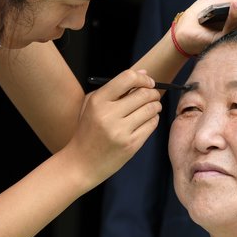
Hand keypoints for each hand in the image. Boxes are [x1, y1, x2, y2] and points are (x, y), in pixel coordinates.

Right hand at [63, 70, 161, 185]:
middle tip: (153, 95)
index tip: (148, 82)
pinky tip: (148, 120)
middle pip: (143, 94)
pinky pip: (152, 125)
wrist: (80, 163)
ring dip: (156, 106)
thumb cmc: (88, 131)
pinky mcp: (130, 145)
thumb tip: (145, 73)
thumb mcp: (93, 106)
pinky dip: (154, 119)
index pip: (128, 78)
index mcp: (97, 101)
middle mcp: (108, 115)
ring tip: (152, 107)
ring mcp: (120, 131)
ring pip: (151, 109)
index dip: (142, 78)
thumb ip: (117, 88)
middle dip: (153, 93)